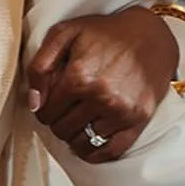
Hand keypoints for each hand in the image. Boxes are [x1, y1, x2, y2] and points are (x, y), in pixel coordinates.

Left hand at [26, 7, 178, 160]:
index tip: (50, 102)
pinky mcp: (137, 120)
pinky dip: (94, 152)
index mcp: (79, 75)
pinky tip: (89, 140)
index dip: (43, 109)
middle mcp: (100, 96)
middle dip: (58, 121)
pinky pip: (109, 152)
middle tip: (64, 110)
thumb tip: (34, 102)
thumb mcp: (66, 33)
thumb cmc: (106, 33)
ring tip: (77, 121)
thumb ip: (41, 65)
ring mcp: (120, 111)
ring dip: (74, 136)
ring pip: (82, 143)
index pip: (46, 112)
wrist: (150, 35)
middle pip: (62, 129)